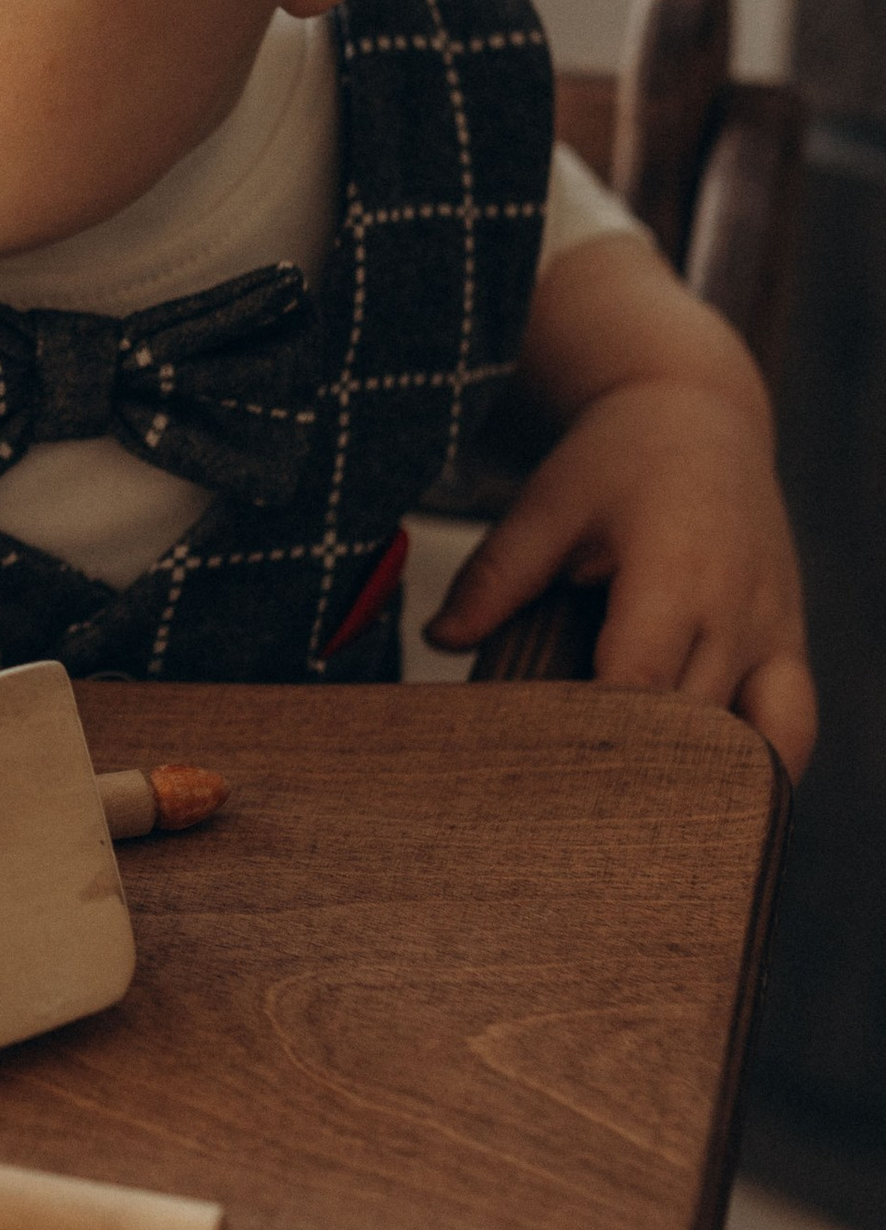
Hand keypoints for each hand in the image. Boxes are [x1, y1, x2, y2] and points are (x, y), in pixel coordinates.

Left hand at [424, 376, 815, 777]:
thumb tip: (439, 639)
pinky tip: (700, 794)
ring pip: (753, 745)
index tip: (545, 775)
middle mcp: (737, 610)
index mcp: (676, 571)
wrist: (700, 417)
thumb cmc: (616, 460)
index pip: (641, 683)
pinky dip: (754, 768)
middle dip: (637, 773)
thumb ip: (496, 577)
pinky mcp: (789, 645)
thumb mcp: (546, 504)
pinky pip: (790, 730)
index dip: (598, 737)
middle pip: (695, 730)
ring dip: (701, 782)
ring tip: (634, 812)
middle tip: (571, 812)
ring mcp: (774, 632)